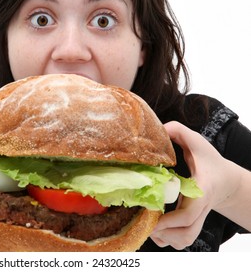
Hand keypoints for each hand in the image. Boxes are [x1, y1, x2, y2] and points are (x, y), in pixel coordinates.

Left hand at [150, 121, 238, 249]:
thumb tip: (160, 128)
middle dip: (164, 232)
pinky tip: (158, 228)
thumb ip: (179, 132)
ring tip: (150, 225)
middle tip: (146, 222)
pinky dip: (168, 240)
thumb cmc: (210, 162)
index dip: (170, 220)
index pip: (189, 213)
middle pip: (186, 233)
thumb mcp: (197, 143)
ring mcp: (197, 219)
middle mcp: (200, 209)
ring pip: (184, 240)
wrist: (225, 181)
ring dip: (165, 238)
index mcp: (201, 191)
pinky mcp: (193, 225)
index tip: (153, 217)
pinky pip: (182, 241)